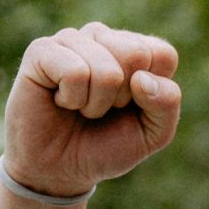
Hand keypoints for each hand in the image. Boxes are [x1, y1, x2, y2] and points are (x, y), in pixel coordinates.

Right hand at [2, 23, 181, 198]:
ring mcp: (71, 40)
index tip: (130, 108)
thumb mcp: (153, 134)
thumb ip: (167, 104)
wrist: (59, 170)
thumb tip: (141, 78)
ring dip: (96, 104)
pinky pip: (74, 72)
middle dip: (123, 97)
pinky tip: (60, 101)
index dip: (153, 93)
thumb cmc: (106, 147)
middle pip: (137, 54)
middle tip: (103, 109)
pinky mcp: (41, 50)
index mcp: (134, 50)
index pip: (163, 54)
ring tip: (80, 107)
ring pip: (107, 69)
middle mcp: (103, 38)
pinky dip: (72, 99)